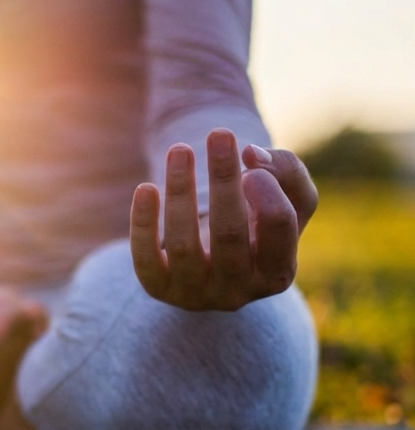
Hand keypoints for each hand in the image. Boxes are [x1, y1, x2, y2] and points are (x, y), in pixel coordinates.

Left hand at [130, 128, 317, 310]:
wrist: (214, 262)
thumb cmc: (256, 224)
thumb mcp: (286, 199)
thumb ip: (286, 171)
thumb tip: (251, 154)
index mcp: (277, 274)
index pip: (279, 229)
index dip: (267, 190)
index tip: (250, 157)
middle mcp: (238, 292)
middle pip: (229, 234)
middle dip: (223, 180)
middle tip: (219, 134)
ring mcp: (196, 295)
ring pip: (183, 245)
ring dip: (180, 192)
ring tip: (179, 150)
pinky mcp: (159, 289)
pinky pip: (146, 260)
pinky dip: (143, 223)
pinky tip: (146, 188)